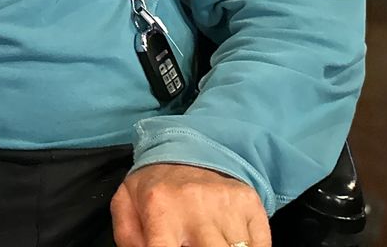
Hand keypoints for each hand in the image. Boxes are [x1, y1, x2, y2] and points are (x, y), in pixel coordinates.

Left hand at [111, 162, 269, 246]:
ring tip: (207, 240)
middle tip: (194, 246)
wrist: (184, 150)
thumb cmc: (155, 188)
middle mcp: (195, 205)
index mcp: (160, 208)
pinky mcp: (250, 203)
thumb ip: (128, 238)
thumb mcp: (127, 205)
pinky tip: (230, 240)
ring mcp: (227, 204)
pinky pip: (260, 246)